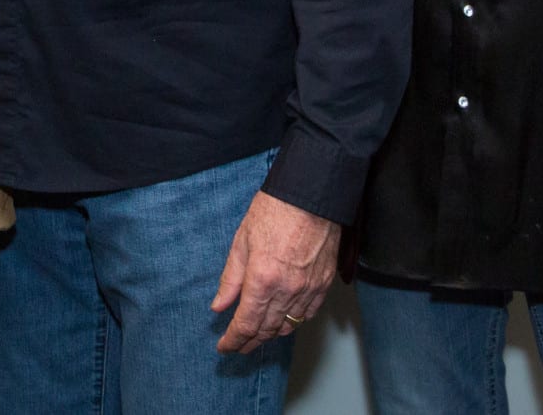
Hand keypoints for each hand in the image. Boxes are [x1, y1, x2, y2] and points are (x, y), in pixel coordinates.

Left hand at [210, 193, 339, 353]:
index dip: (233, 340)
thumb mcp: (241, 241)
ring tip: (257, 337)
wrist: (311, 196)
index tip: (224, 347)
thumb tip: (219, 305)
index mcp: (262, 279)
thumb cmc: (274, 211)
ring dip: (270, 335)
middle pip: (266, 329)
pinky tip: (284, 321)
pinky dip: (294, 322)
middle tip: (238, 347)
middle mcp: (287, 290)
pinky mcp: (323, 284)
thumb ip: (231, 278)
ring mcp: (308, 289)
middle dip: (249, 342)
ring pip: (288, 326)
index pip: (246, 323)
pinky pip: (308, 314)